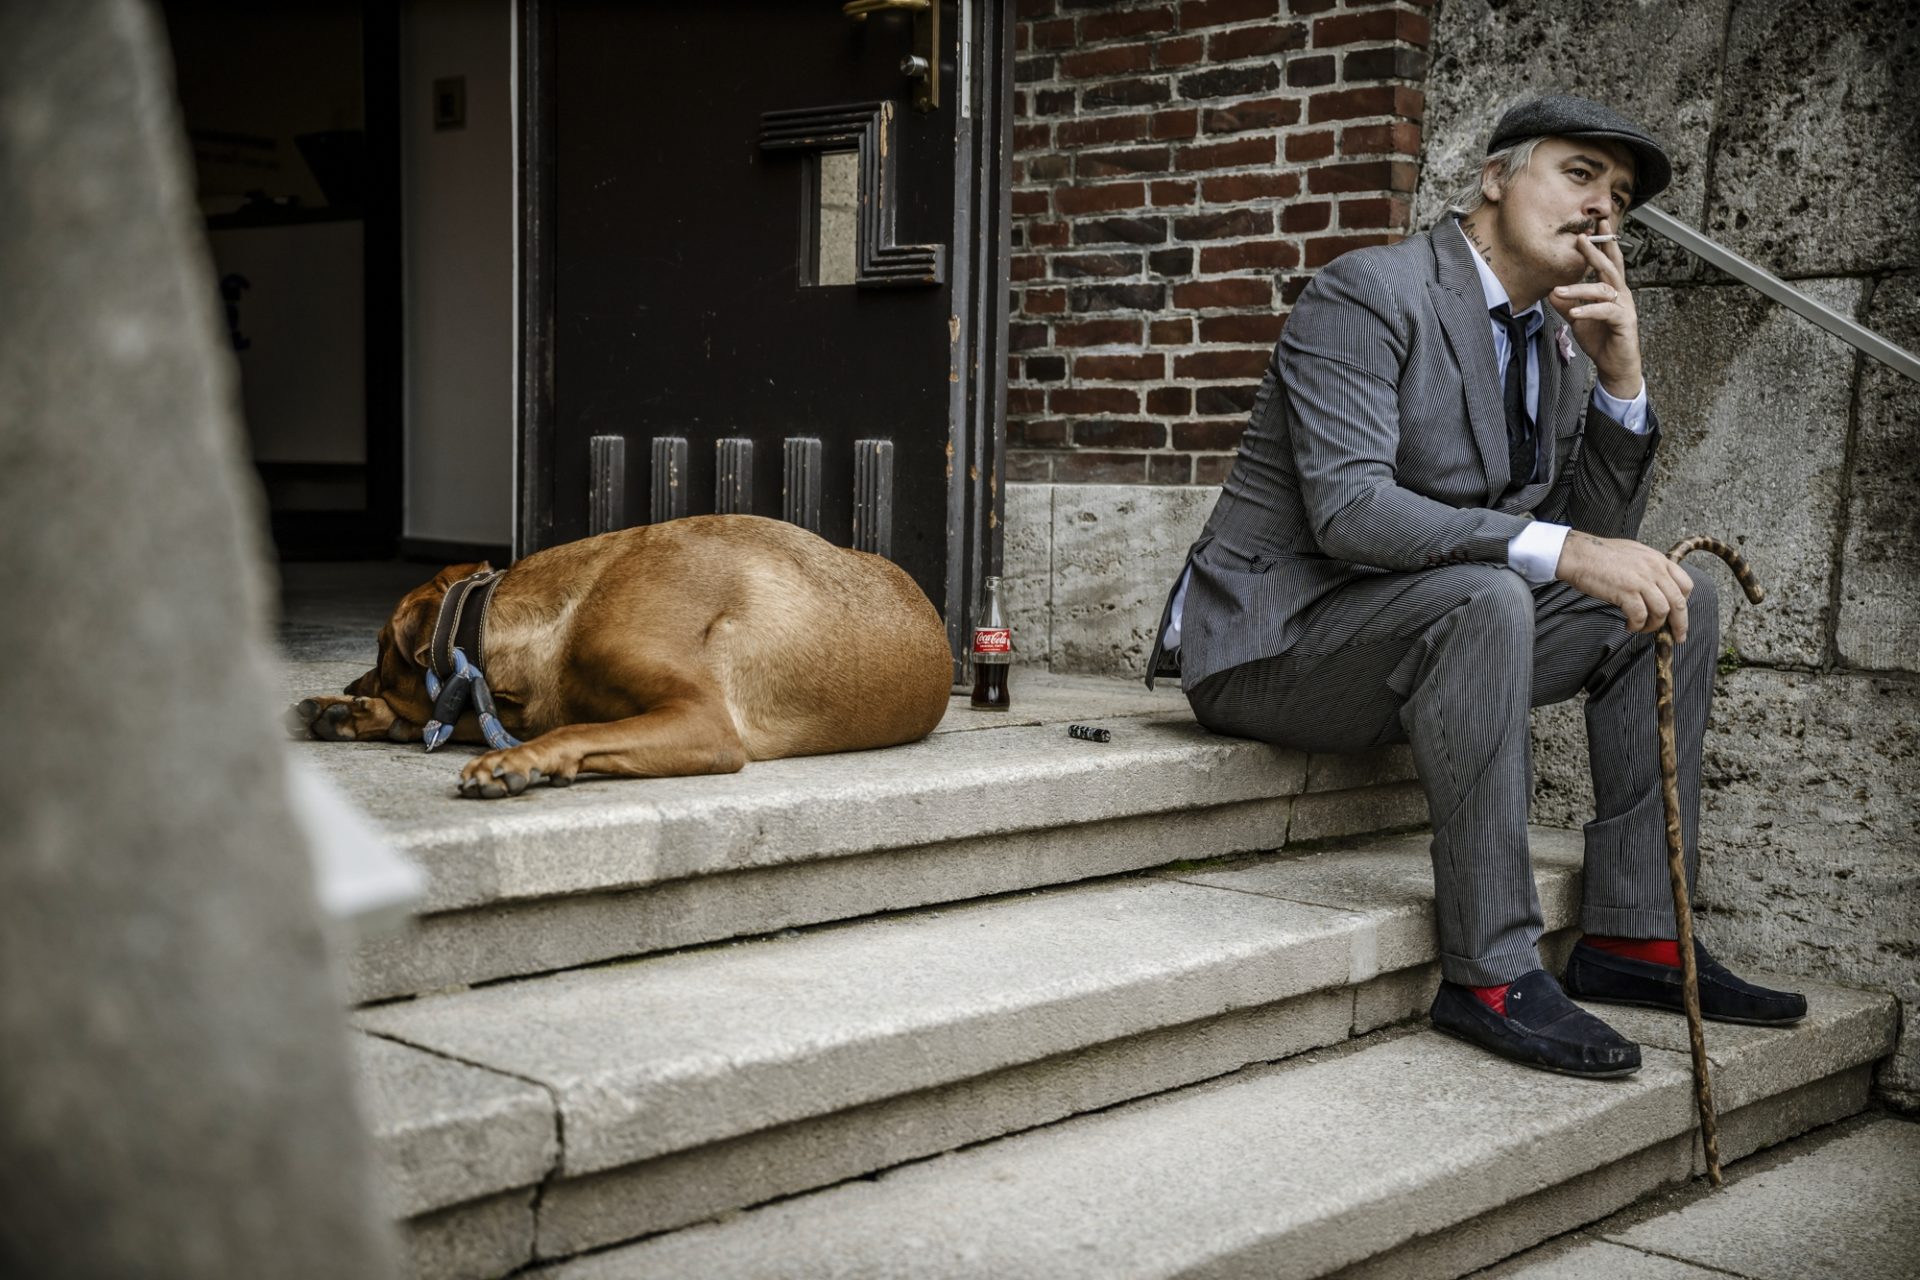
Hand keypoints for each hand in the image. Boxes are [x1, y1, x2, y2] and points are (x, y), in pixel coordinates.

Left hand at [1550, 216, 1642, 399]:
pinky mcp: (1624, 322)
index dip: (1603, 243)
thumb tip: (1552, 292)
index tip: (1596, 225)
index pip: (1608, 262)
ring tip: (1559, 290)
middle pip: (1610, 267)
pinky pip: (1606, 312)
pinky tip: (1574, 312)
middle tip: (1583, 237)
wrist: (1614, 365)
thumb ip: (1567, 304)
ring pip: (1603, 290)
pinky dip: (1588, 310)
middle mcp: (1621, 294)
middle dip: (1597, 251)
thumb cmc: (1601, 339)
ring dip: (1580, 288)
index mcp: (1611, 290)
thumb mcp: (1578, 318)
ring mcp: (1625, 307)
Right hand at [1556, 531, 1693, 641]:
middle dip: (1679, 624)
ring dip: (1654, 626)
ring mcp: (1641, 580)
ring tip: (1642, 628)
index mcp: (1658, 560)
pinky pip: (1640, 616)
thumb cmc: (1600, 555)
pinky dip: (1637, 626)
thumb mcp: (1634, 554)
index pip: (1685, 585)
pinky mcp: (1626, 592)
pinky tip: (1629, 626)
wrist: (1579, 554)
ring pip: (1661, 611)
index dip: (1684, 603)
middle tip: (1677, 637)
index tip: (1679, 615)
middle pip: (1678, 602)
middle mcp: (1654, 569)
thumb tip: (1655, 587)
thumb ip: (1649, 568)